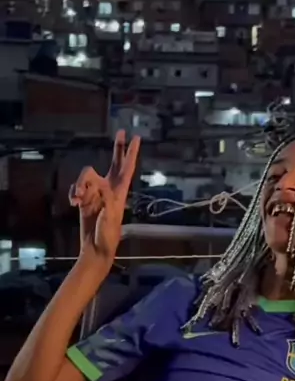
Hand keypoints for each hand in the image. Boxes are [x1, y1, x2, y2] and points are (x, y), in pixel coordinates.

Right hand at [69, 130, 140, 259]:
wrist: (96, 249)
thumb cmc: (107, 236)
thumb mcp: (110, 216)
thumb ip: (106, 198)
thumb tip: (100, 184)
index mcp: (120, 193)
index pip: (127, 168)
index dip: (131, 152)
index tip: (136, 137)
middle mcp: (109, 190)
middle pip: (114, 163)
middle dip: (117, 148)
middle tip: (121, 131)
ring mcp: (96, 194)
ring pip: (87, 176)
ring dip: (79, 184)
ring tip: (76, 198)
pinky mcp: (85, 200)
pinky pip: (76, 188)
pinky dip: (73, 193)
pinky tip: (73, 203)